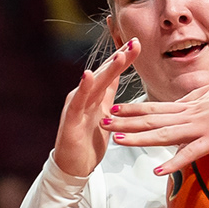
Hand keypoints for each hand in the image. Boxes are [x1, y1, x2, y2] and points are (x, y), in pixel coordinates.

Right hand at [54, 40, 138, 177]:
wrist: (74, 165)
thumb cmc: (90, 140)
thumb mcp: (107, 114)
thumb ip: (110, 95)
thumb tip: (118, 76)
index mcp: (96, 95)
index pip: (112, 71)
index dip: (123, 56)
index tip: (137, 42)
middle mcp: (85, 95)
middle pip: (105, 72)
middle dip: (120, 57)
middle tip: (135, 42)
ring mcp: (77, 105)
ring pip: (94, 83)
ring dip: (107, 68)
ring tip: (120, 55)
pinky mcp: (71, 118)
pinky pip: (78, 101)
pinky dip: (83, 87)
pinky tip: (88, 75)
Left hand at [104, 76, 208, 176]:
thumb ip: (200, 97)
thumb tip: (190, 100)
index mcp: (191, 105)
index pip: (156, 107)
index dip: (133, 108)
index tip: (114, 108)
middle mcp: (190, 115)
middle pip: (151, 120)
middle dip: (124, 121)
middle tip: (100, 120)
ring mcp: (201, 128)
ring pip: (162, 134)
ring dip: (138, 138)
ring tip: (116, 139)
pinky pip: (190, 154)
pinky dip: (173, 162)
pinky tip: (158, 170)